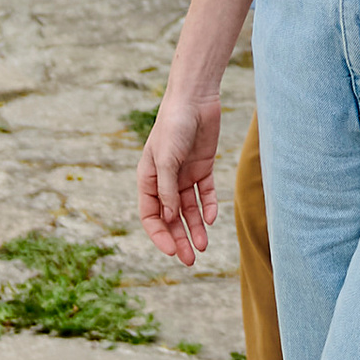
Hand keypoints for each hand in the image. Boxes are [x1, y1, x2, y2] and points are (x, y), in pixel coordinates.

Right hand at [138, 81, 221, 266]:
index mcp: (148, 179)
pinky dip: (208, 207)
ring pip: (189, 210)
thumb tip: (171, 219)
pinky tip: (212, 219)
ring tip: (203, 246)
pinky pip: (205, 194)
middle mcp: (165, 180)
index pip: (150, 215)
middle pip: (171, 218)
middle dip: (178, 239)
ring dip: (195, 228)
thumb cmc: (174, 126)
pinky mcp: (203, 168)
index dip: (159, 235)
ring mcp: (184, 175)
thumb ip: (167, 190)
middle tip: (190, 260)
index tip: (172, 251)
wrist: (195, 99)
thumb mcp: (166, 159)